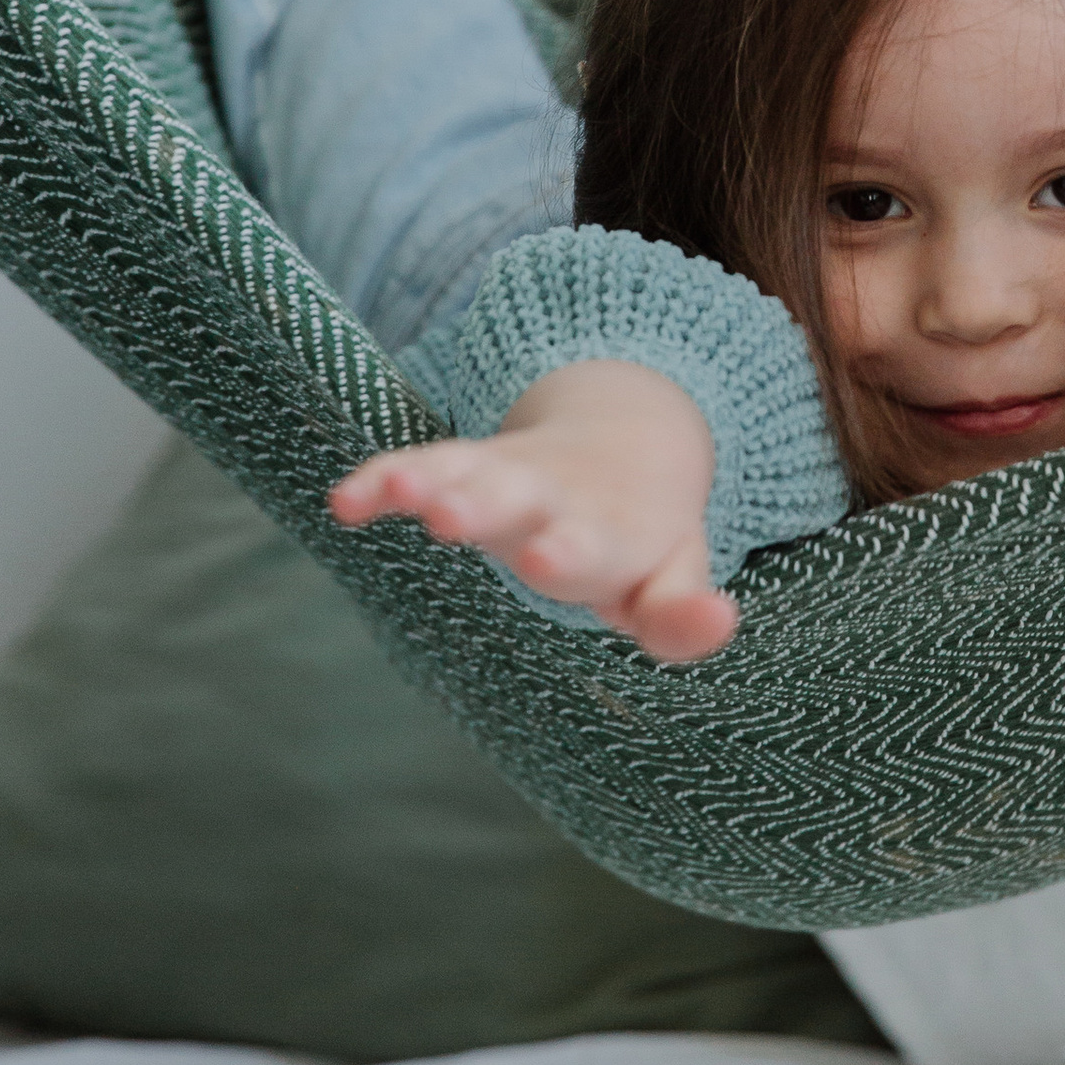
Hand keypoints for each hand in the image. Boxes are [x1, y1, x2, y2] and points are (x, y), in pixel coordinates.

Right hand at [330, 358, 734, 665]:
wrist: (630, 440)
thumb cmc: (643, 538)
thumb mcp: (671, 574)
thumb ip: (682, 614)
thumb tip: (720, 623)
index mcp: (608, 533)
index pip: (591, 547)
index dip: (569, 552)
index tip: (544, 556)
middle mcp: (551, 498)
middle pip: (513, 500)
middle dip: (481, 508)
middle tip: (450, 518)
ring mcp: (502, 477)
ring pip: (461, 473)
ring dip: (427, 484)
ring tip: (394, 494)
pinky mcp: (460, 467)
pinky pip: (414, 466)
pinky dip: (379, 481)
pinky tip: (344, 502)